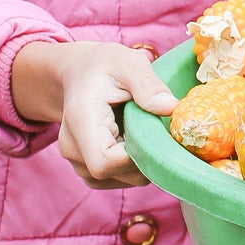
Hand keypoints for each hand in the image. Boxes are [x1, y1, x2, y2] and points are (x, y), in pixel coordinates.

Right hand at [11, 41, 176, 189]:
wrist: (80, 72)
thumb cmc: (105, 66)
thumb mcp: (128, 64)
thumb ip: (148, 86)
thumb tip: (172, 108)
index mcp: (81, 122)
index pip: (105, 162)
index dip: (137, 155)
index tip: (156, 133)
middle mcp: (72, 148)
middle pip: (114, 174)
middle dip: (145, 157)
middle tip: (158, 127)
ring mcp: (77, 162)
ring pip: (119, 180)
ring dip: (141, 161)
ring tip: (144, 129)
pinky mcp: (88, 169)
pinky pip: (117, 179)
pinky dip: (134, 165)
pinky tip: (137, 139)